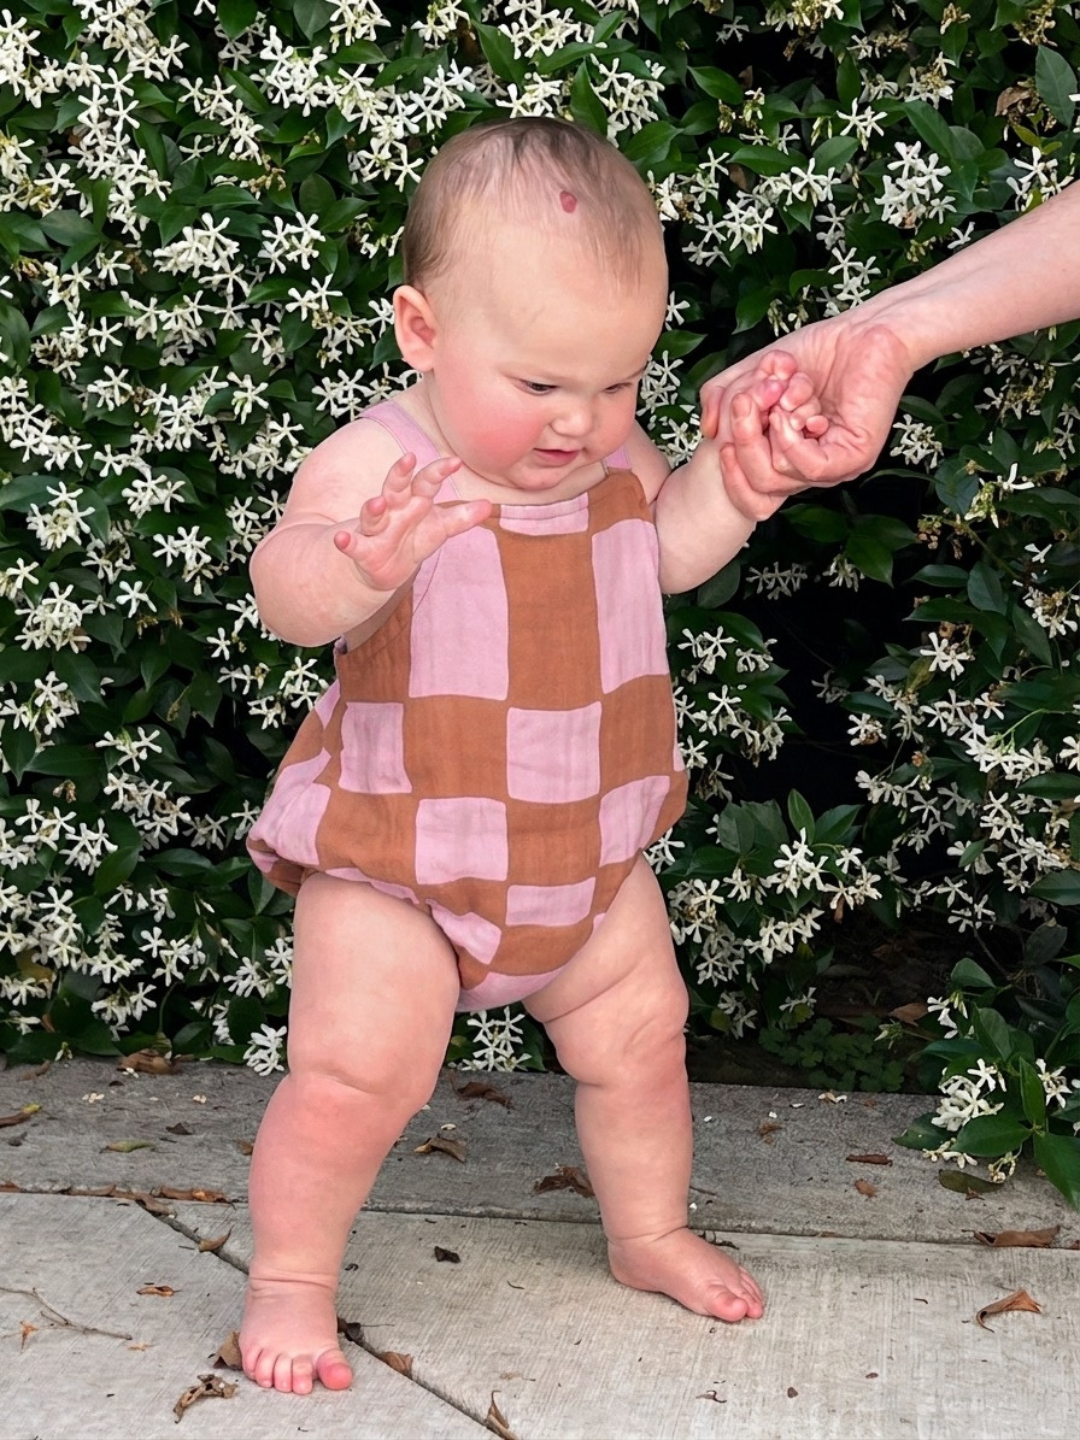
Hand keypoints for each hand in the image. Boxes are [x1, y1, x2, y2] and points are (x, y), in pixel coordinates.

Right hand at [333, 452, 491, 590]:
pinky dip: (346, 542)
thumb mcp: (438, 530)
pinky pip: (354, 545)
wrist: (383, 568)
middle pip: (396, 488)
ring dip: (373, 507)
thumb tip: (487, 505)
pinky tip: (341, 539)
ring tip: (378, 501)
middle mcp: (393, 510)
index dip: (439, 472)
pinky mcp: (363, 550)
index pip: (426, 482)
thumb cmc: (412, 540)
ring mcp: (376, 528)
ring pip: (373, 514)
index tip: (455, 462)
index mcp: (413, 501)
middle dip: (401, 474)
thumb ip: (460, 518)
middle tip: (409, 458)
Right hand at [702, 319, 914, 520]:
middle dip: (742, 439)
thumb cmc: (818, 351)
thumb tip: (710, 431)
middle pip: (758, 485)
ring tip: (776, 395)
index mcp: (790, 458)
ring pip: (778, 477)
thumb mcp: (755, 374)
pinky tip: (790, 412)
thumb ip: (724, 398)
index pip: (751, 493)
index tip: (719, 434)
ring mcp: (833, 467)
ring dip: (766, 429)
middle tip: (744, 402)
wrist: (863, 331)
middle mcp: (811, 469)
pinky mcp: (854, 457)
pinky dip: (790, 440)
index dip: (728, 471)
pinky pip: (810, 468)